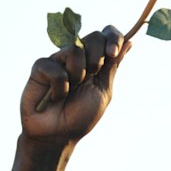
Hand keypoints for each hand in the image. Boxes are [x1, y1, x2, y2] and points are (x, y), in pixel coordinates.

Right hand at [20, 26, 130, 145]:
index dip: (113, 38)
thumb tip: (129, 41)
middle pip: (94, 36)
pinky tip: (55, 97)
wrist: (57, 135)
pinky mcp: (41, 67)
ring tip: (70, 92)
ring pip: (75, 50)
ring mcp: (59, 59)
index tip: (113, 53)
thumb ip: (112, 66)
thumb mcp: (103, 91)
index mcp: (96, 60)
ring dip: (77, 76)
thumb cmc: (80, 117)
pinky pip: (56, 68)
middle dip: (96, 60)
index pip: (107, 34)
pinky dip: (59, 88)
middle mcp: (78, 56)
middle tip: (89, 79)